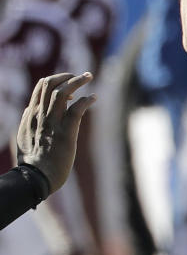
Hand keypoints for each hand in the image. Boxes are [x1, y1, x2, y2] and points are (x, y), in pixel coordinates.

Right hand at [15, 72, 94, 194]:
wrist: (36, 178)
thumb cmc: (32, 161)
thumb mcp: (23, 136)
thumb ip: (27, 121)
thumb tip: (29, 109)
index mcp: (30, 116)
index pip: (40, 88)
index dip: (55, 81)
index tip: (67, 84)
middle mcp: (40, 116)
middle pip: (50, 85)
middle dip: (67, 76)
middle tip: (82, 75)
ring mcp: (53, 123)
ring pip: (62, 93)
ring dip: (77, 81)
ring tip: (89, 77)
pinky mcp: (66, 133)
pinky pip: (76, 109)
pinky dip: (87, 100)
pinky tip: (94, 98)